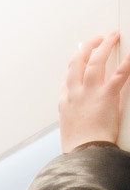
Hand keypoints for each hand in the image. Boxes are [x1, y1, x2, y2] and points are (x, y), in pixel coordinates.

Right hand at [60, 32, 129, 151]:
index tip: (83, 54)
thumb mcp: (70, 125)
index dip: (77, 61)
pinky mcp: (106, 96)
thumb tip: (84, 106)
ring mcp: (89, 93)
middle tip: (98, 39)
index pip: (69, 74)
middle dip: (89, 46)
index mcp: (66, 100)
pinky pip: (119, 74)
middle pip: (79, 62)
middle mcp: (75, 93)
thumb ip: (75, 110)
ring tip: (113, 37)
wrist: (83, 152)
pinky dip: (127, 63)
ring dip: (105, 46)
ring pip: (96, 62)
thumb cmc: (78, 144)